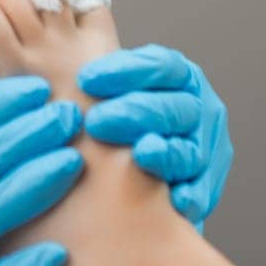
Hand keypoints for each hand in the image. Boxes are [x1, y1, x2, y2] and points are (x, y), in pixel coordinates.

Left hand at [76, 44, 232, 228]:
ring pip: (191, 149)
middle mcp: (198, 106)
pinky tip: (175, 200)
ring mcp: (206, 146)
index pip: (159, 65)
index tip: (84, 80)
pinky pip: (203, 190)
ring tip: (140, 154)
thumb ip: (90, 86)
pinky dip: (191, 194)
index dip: (124, 70)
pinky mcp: (206, 184)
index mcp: (179, 75)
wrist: (132, 169)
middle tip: (95, 122)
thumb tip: (59, 84)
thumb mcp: (106, 93)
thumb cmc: (110, 120)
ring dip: (166, 153)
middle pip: (173, 107)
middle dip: (135, 112)